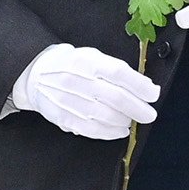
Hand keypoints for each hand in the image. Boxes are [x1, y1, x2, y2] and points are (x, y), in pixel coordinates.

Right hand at [10, 46, 157, 140]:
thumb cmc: (71, 65)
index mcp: (86, 61)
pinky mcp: (62, 116)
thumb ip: (117, 71)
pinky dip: (109, 132)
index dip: (139, 85)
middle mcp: (76, 79)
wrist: (35, 74)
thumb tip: (146, 88)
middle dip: (137, 108)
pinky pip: (90, 128)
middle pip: (115, 97)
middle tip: (149, 114)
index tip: (153, 94)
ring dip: (124, 121)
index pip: (118, 73)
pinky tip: (119, 130)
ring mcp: (67, 99)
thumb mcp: (92, 57)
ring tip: (132, 120)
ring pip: (105, 115)